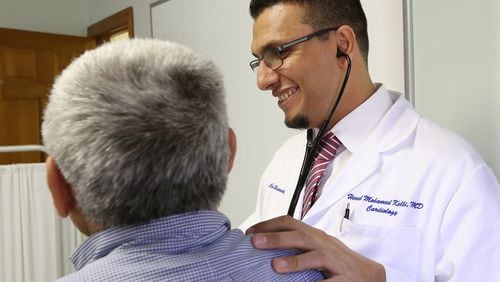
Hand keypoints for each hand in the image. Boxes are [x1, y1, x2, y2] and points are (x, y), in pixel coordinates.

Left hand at [246, 215, 385, 281]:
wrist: (370, 275)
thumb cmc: (337, 261)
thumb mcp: (316, 247)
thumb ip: (296, 244)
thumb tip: (264, 243)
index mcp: (315, 236)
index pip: (291, 223)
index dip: (269, 224)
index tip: (250, 232)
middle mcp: (324, 244)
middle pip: (300, 236)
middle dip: (277, 238)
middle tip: (255, 242)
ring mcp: (335, 262)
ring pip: (316, 257)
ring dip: (295, 261)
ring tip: (275, 266)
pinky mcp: (345, 279)